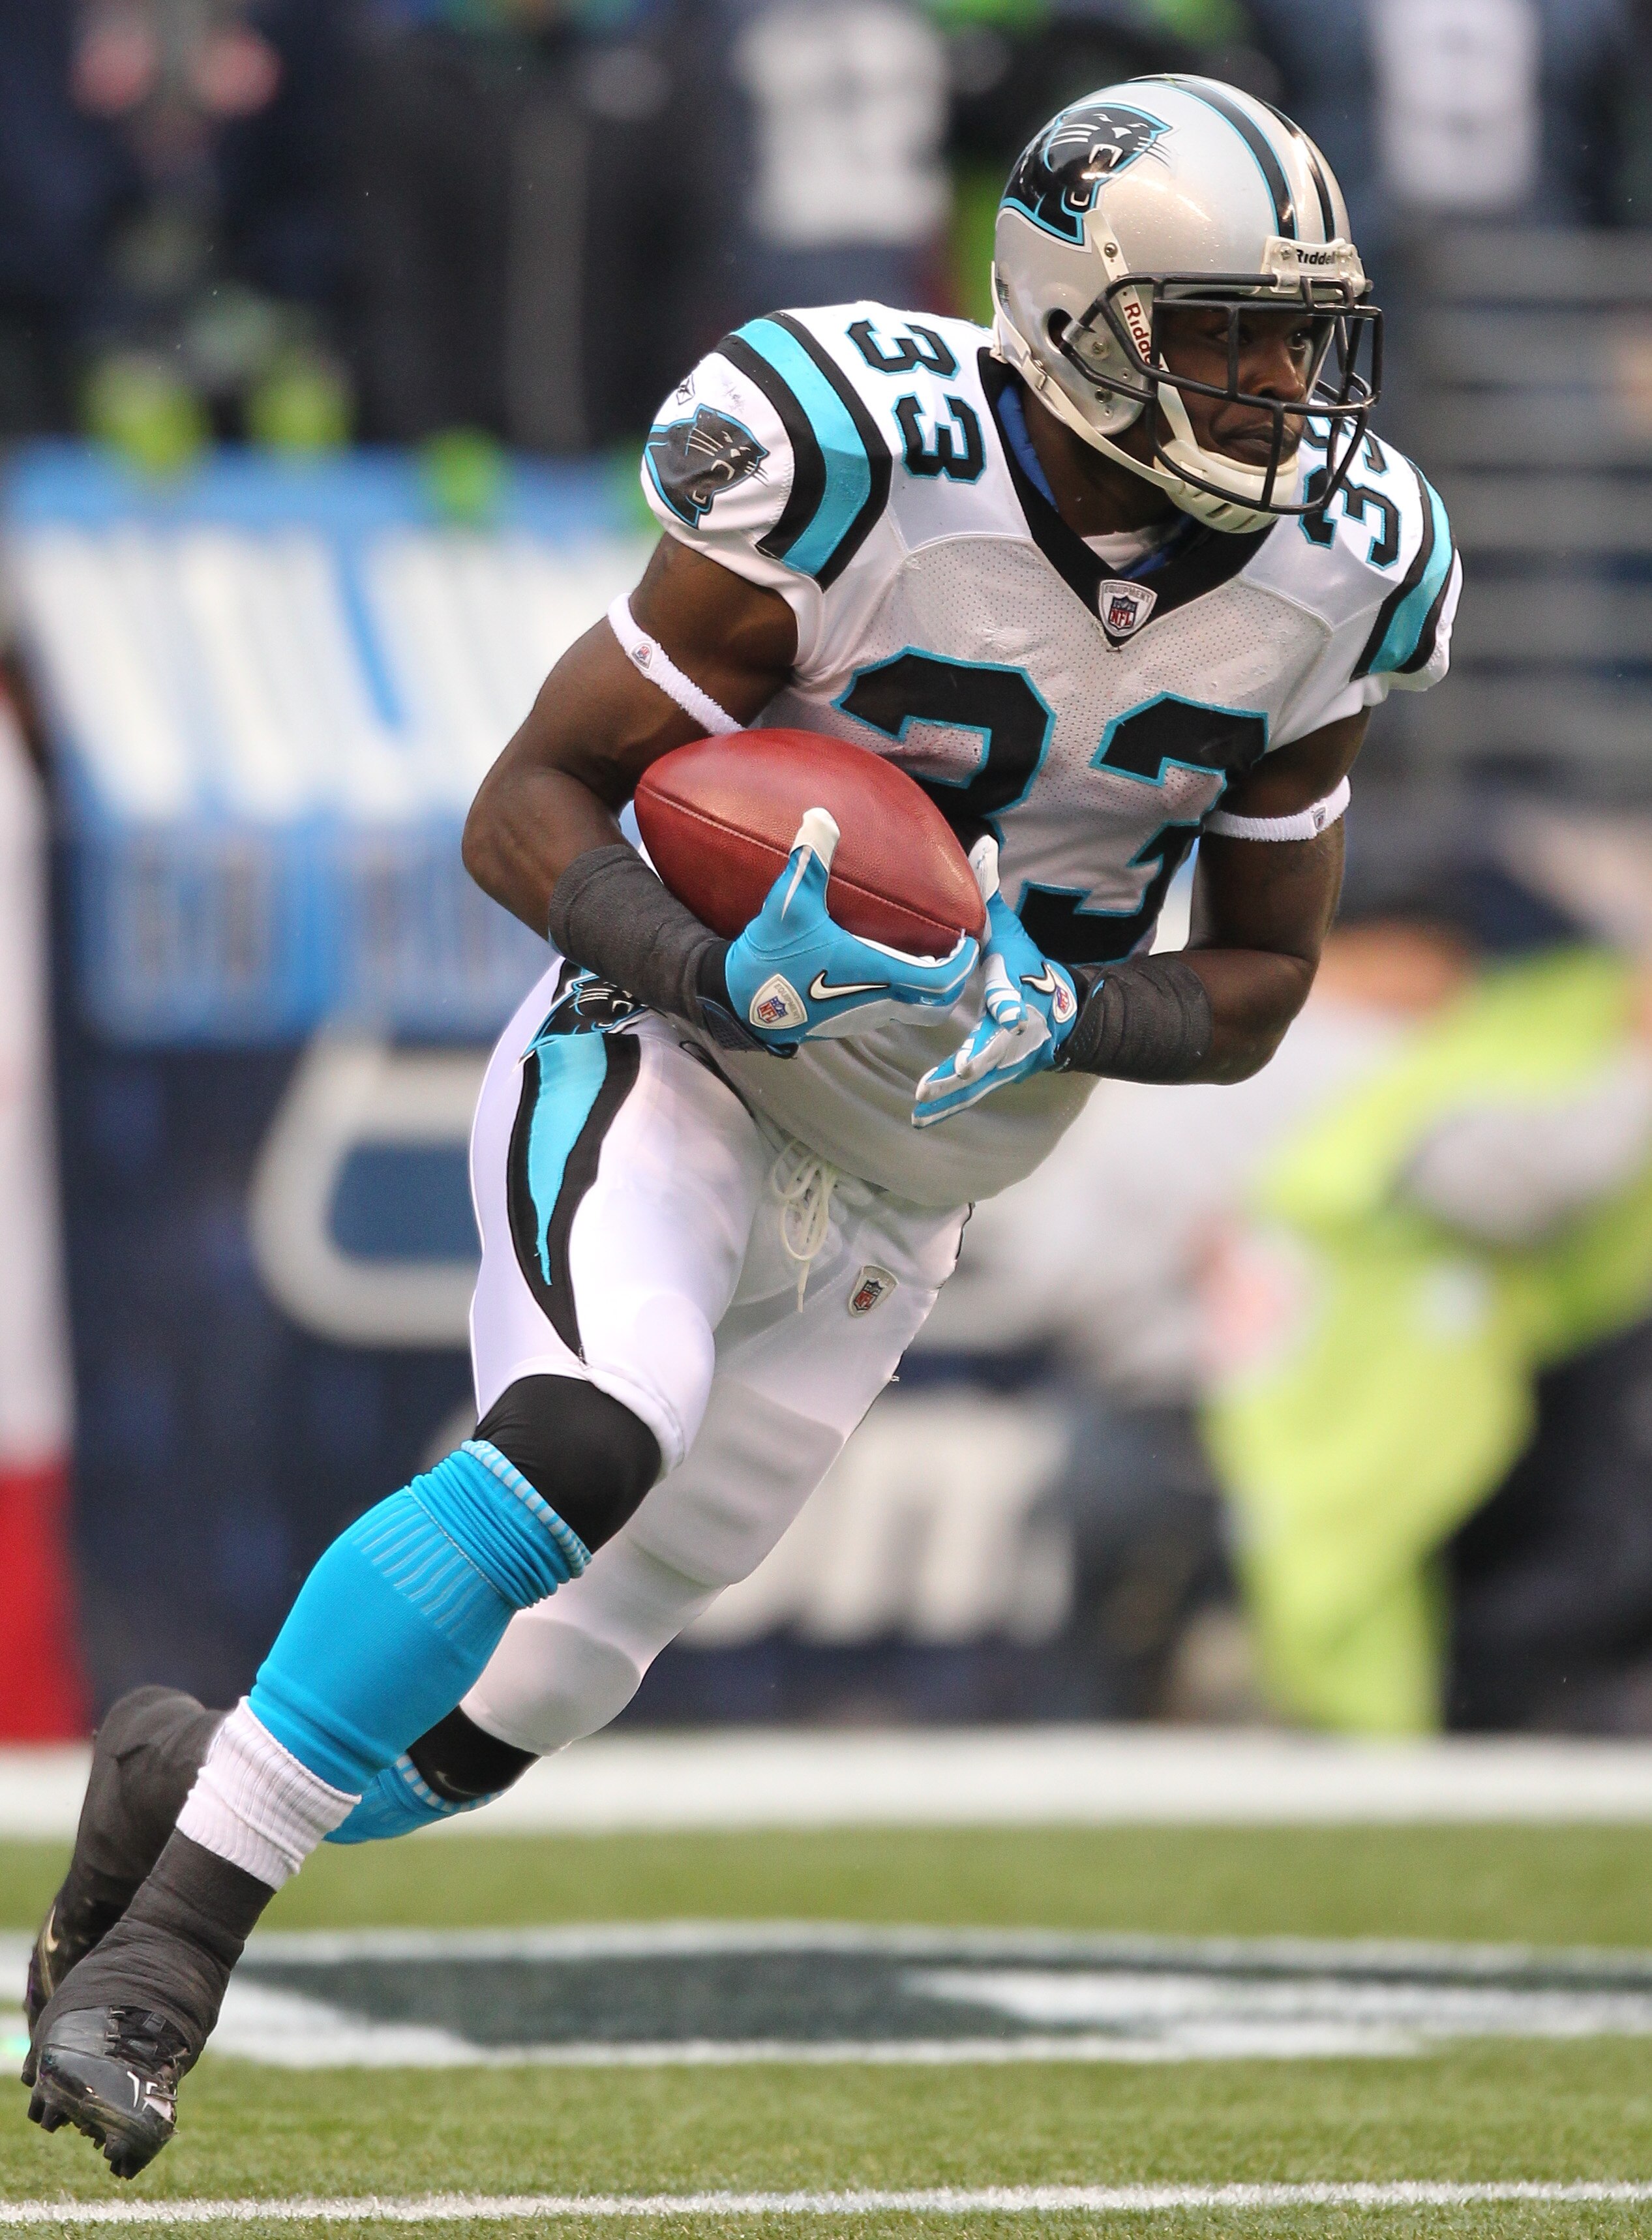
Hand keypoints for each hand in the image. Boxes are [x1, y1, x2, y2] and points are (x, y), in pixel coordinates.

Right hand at [723, 808, 977, 1050]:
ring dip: (927, 989)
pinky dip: (902, 994)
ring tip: (927, 957)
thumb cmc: (771, 959)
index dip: (961, 961)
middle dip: (953, 981)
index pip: (939, 978)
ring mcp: (862, 1016)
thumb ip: (808, 863)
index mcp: (874, 974)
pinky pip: (889, 1011)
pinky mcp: (845, 1021)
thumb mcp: (788, 906)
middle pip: (936, 1003)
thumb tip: (820, 817)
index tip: (967, 939)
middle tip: (954, 952)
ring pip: (914, 1011)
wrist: (741, 1005)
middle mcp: (876, 1001)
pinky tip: (886, 967)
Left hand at [911, 835, 1078, 1125]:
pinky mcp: (996, 1075)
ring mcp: (1006, 1057)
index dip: (1011, 1001)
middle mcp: (1015, 1030)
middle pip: (1000, 1044)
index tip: (1004, 1008)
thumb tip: (983, 842)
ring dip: (955, 1090)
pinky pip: (970, 1093)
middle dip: (983, 1055)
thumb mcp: (1010, 929)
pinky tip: (919, 1119)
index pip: (1016, 995)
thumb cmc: (1025, 965)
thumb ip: (990, 892)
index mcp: (1018, 990)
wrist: (1060, 1014)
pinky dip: (947, 1106)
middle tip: (964, 1068)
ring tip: (924, 1100)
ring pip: (981, 1076)